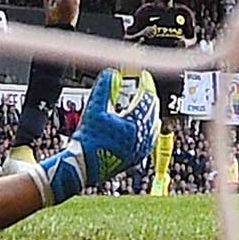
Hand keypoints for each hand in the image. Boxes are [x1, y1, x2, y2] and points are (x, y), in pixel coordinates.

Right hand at [36, 69, 157, 203]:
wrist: (84, 166)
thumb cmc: (88, 140)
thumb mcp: (93, 109)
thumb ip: (103, 88)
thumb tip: (110, 73)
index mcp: (134, 124)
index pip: (146, 98)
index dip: (145, 84)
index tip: (144, 76)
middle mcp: (141, 137)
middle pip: (152, 111)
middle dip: (149, 97)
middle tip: (144, 87)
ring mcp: (140, 148)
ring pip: (154, 125)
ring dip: (150, 112)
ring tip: (145, 104)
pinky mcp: (137, 156)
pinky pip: (150, 138)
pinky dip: (149, 127)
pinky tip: (144, 126)